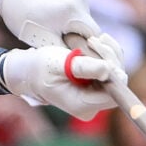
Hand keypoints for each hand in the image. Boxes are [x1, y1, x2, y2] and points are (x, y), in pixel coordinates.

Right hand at [0, 43, 121, 118]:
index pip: (113, 94)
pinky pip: (110, 73)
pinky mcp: (95, 89)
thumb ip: (83, 67)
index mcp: (82, 105)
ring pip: (115, 76)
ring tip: (94, 40)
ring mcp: (93, 98)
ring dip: (108, 55)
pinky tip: (98, 42)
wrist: (29, 71)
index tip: (103, 50)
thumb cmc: (41, 67)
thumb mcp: (59, 64)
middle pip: (116, 84)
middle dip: (110, 59)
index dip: (115, 72)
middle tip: (95, 40)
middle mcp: (91, 106)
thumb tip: (109, 70)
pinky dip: (106, 57)